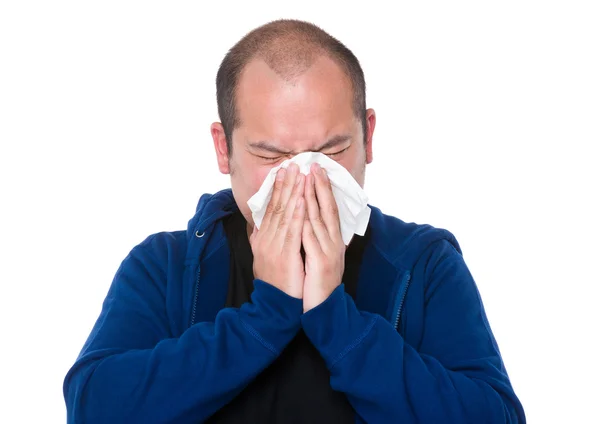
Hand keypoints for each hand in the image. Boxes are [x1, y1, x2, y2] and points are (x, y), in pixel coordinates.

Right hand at [249, 163, 305, 298]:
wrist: (273, 307)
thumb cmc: (274, 283)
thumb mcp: (263, 258)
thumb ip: (261, 240)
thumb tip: (258, 224)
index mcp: (261, 239)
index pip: (270, 209)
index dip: (277, 189)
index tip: (283, 171)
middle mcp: (265, 240)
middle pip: (276, 207)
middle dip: (285, 184)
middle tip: (292, 164)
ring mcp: (273, 247)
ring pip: (284, 214)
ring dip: (293, 193)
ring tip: (299, 175)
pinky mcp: (285, 255)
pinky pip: (292, 230)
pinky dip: (298, 213)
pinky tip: (303, 200)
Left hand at [302, 163, 344, 311]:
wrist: (324, 308)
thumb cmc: (317, 281)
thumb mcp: (316, 256)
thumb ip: (311, 238)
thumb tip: (304, 220)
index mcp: (332, 239)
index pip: (327, 208)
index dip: (321, 188)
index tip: (313, 170)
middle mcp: (333, 242)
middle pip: (327, 209)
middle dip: (319, 186)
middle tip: (312, 166)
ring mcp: (328, 252)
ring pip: (319, 220)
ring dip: (312, 200)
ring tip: (305, 181)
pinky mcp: (321, 263)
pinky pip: (312, 240)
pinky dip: (306, 225)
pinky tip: (300, 211)